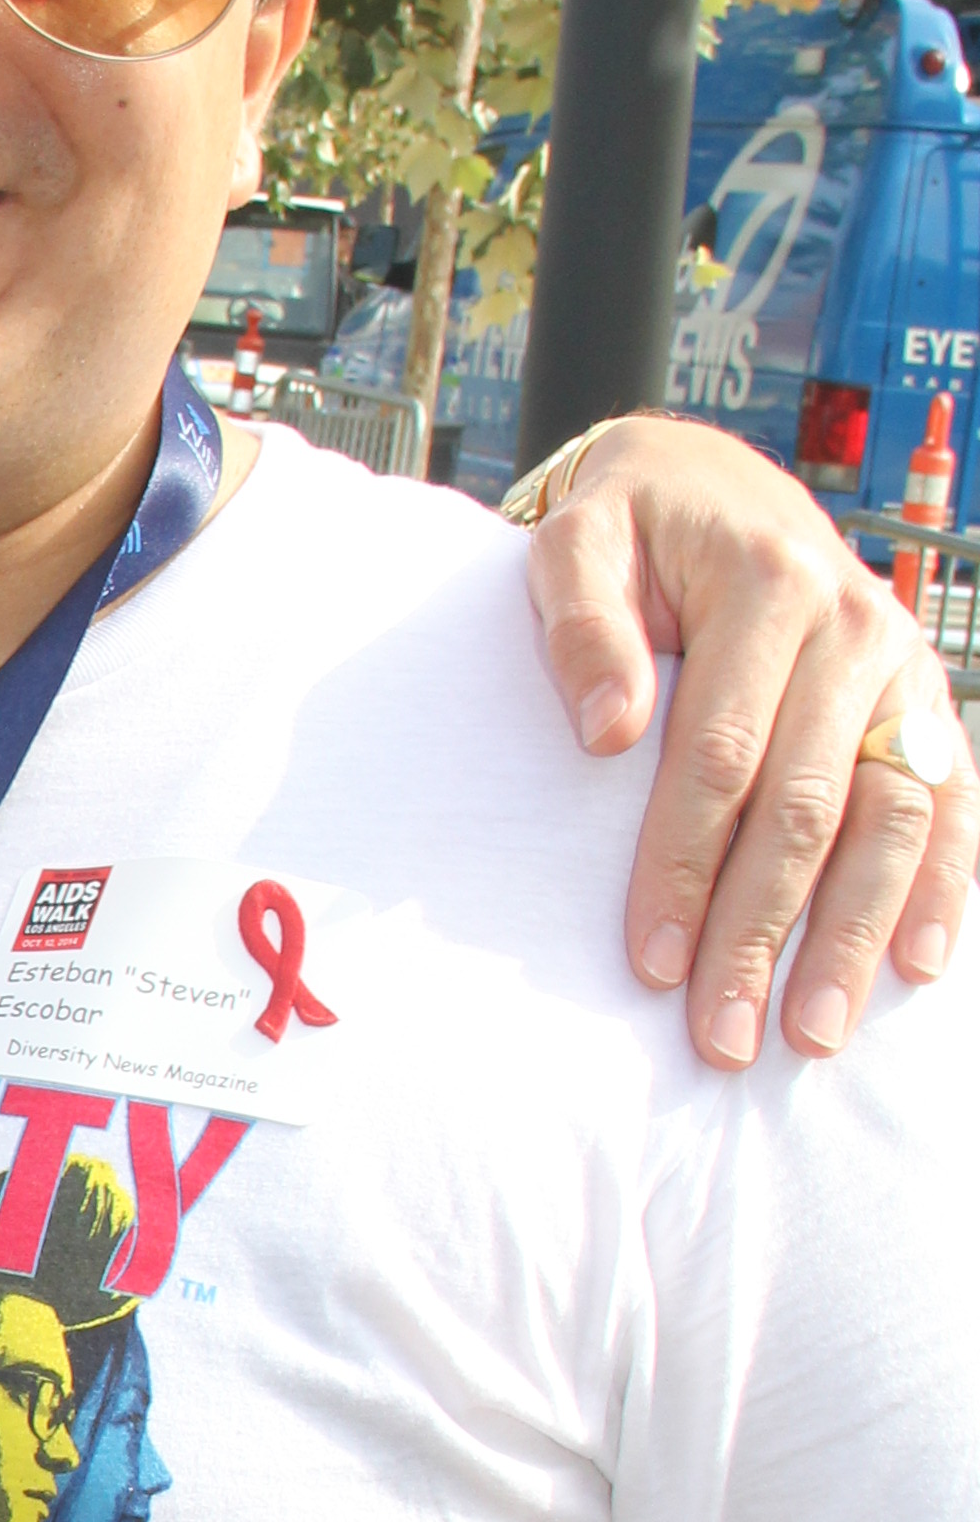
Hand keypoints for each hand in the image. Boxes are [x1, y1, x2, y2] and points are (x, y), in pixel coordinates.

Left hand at [528, 421, 975, 1061]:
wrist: (712, 483)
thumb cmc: (630, 530)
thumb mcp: (578, 539)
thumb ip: (581, 620)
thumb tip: (608, 728)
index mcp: (768, 586)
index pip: (722, 755)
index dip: (685, 864)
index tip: (652, 962)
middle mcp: (855, 627)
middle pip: (808, 805)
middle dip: (762, 930)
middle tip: (721, 1038)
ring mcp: (905, 669)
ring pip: (891, 818)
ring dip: (853, 935)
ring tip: (812, 1034)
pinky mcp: (930, 702)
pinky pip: (952, 802)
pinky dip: (940, 885)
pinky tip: (917, 966)